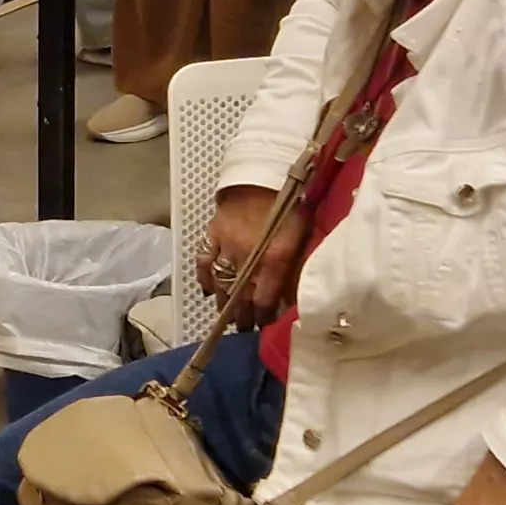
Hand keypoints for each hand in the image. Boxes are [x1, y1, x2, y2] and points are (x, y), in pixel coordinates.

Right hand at [200, 185, 292, 324]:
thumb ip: (295, 265)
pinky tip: (208, 289)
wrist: (265, 174)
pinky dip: (204, 277)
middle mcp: (247, 256)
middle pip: (240, 295)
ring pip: (221, 282)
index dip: (262, 316)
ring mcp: (226, 246)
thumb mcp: (302, 237)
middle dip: (241, 316)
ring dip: (223, 302)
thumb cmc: (291, 205)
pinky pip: (204, 261)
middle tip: (242, 329)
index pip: (264, 298)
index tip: (263, 326)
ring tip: (226, 316)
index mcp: (274, 258)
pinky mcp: (212, 234)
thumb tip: (292, 296)